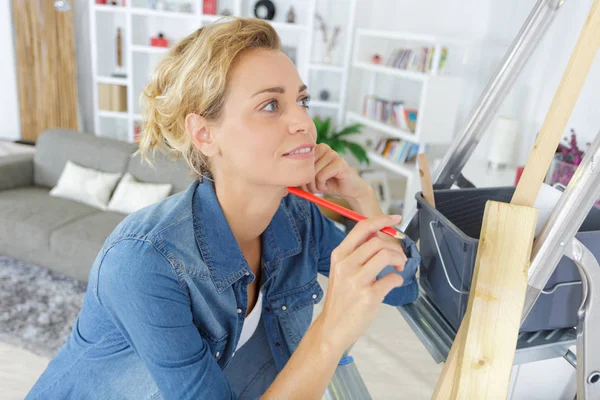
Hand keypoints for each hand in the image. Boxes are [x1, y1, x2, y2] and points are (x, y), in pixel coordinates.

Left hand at [302, 143, 366, 200]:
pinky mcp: (339, 162)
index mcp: (314, 148)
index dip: (299, 176)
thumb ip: (299, 177)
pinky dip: (322, 185)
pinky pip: (321, 176)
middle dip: (306, 183)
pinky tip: (327, 186)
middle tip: (313, 190)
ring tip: (321, 188)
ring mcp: (332, 153)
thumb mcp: (310, 180)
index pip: (298, 160)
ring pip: (312, 172)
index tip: (304, 186)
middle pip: (305, 166)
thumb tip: (286, 181)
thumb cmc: (328, 184)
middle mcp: (323, 147)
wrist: (349, 190)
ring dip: (314, 186)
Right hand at [318, 214, 406, 351]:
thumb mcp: (341, 271)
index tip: (395, 219)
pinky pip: (392, 279)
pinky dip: (398, 279)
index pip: (362, 228)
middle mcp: (346, 265)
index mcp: (339, 255)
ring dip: (399, 260)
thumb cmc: (340, 299)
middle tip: (399, 258)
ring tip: (399, 268)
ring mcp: (356, 281)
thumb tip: (379, 235)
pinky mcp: (368, 296)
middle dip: (395, 247)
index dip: (381, 220)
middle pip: (378, 241)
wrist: (332, 327)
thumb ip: (357, 253)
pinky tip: (393, 282)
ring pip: (386, 255)